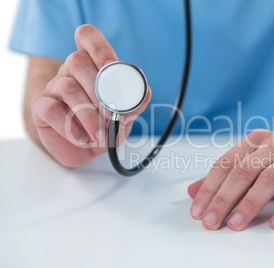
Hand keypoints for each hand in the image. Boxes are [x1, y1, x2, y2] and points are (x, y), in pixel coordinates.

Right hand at [31, 25, 150, 166]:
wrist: (87, 151)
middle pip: (77, 60)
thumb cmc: (106, 127)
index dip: (98, 47)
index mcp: (93, 65)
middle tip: (111, 113)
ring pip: (68, 87)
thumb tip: (145, 92)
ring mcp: (54, 87)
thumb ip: (134, 104)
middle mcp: (71, 71)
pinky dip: (70, 127)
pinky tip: (83, 138)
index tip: (110, 65)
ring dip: (89, 114)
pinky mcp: (41, 106)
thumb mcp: (125, 117)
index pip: (88, 37)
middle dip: (98, 89)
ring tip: (100, 134)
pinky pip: (51, 110)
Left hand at [188, 128, 273, 230]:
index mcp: (253, 142)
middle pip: (242, 172)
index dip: (209, 188)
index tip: (198, 211)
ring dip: (250, 204)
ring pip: (269, 179)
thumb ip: (225, 176)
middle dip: (224, 199)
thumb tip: (193, 191)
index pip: (224, 165)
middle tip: (211, 221)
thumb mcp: (254, 161)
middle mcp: (272, 145)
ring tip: (236, 224)